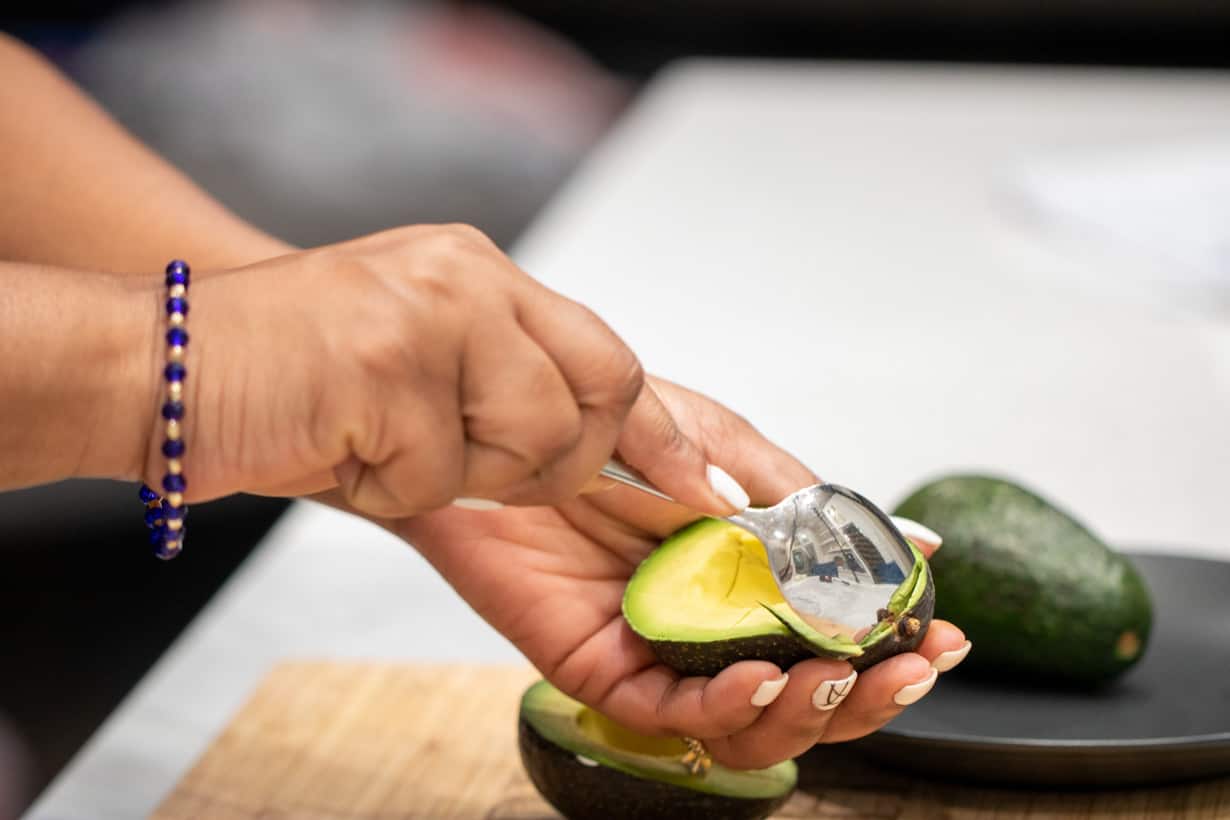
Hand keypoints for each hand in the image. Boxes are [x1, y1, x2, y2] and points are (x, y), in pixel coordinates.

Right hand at [140, 225, 737, 516]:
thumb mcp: (418, 364)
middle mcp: (467, 275)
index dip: (666, 434)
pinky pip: (440, 473)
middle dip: (553, 464)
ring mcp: (429, 311)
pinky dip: (391, 485)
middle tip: (472, 468)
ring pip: (530, 439)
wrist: (162, 362)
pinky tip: (342, 444)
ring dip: (463, 475)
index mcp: (480, 274)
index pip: (610, 353)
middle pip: (596, 393)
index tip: (711, 490)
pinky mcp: (384, 362)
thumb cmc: (291, 379)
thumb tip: (602, 445)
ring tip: (384, 442)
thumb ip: (506, 383)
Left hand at [380, 377, 967, 768]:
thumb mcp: (722, 444)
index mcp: (751, 571)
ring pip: (747, 720)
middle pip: (806, 692)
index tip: (940, 636)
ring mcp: (661, 649)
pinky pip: (669, 712)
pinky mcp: (601, 666)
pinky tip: (756, 674)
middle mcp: (713, 620)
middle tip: (905, 671)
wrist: (502, 423)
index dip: (893, 645)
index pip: (837, 633)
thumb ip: (807, 502)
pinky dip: (721, 704)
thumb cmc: (605, 427)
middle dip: (867, 695)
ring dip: (803, 710)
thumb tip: (915, 540)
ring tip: (831, 676)